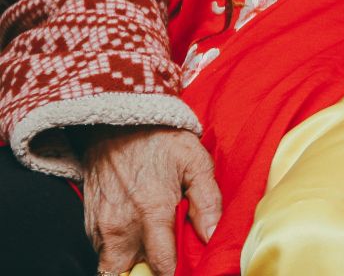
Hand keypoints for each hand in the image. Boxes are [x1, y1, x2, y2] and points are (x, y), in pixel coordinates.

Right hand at [76, 125, 220, 275]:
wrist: (115, 123)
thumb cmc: (160, 140)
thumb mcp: (195, 162)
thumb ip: (207, 201)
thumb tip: (212, 235)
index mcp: (151, 211)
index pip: (161, 264)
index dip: (175, 273)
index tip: (185, 270)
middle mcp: (121, 225)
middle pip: (128, 274)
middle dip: (146, 273)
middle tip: (164, 261)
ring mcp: (100, 225)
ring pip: (112, 265)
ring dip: (131, 263)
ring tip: (152, 249)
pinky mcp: (89, 222)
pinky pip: (101, 250)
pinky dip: (118, 250)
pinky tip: (137, 235)